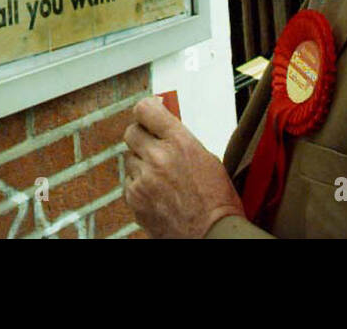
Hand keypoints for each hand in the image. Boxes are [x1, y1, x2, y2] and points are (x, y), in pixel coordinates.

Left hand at [123, 96, 245, 237]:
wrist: (212, 236)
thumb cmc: (216, 200)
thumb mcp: (206, 158)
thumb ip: (180, 139)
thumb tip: (164, 126)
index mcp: (179, 142)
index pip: (145, 109)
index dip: (146, 111)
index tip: (149, 114)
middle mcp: (158, 157)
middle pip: (131, 132)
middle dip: (141, 137)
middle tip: (152, 145)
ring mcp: (144, 179)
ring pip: (130, 159)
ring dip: (141, 164)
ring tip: (162, 178)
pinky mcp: (135, 199)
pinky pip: (130, 182)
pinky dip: (140, 186)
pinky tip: (158, 194)